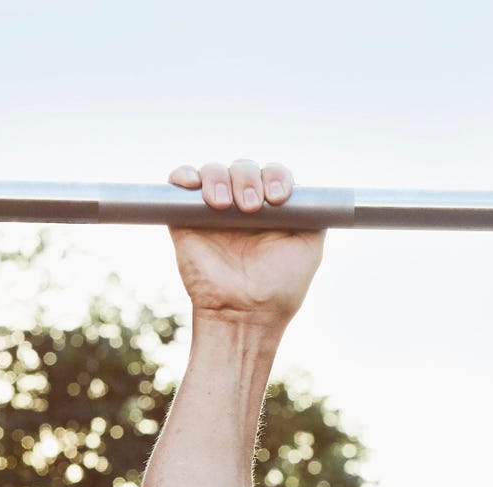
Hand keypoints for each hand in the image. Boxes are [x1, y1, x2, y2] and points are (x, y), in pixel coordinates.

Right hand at [166, 159, 323, 328]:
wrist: (245, 312)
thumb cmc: (280, 286)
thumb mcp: (310, 247)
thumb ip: (313, 214)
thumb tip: (306, 191)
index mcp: (271, 208)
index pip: (272, 173)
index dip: (275, 176)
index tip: (277, 197)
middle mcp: (242, 204)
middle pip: (243, 168)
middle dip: (248, 179)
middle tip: (250, 207)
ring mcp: (213, 209)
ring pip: (213, 171)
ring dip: (218, 178)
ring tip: (222, 205)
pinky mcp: (185, 217)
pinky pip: (179, 182)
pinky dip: (183, 175)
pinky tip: (192, 184)